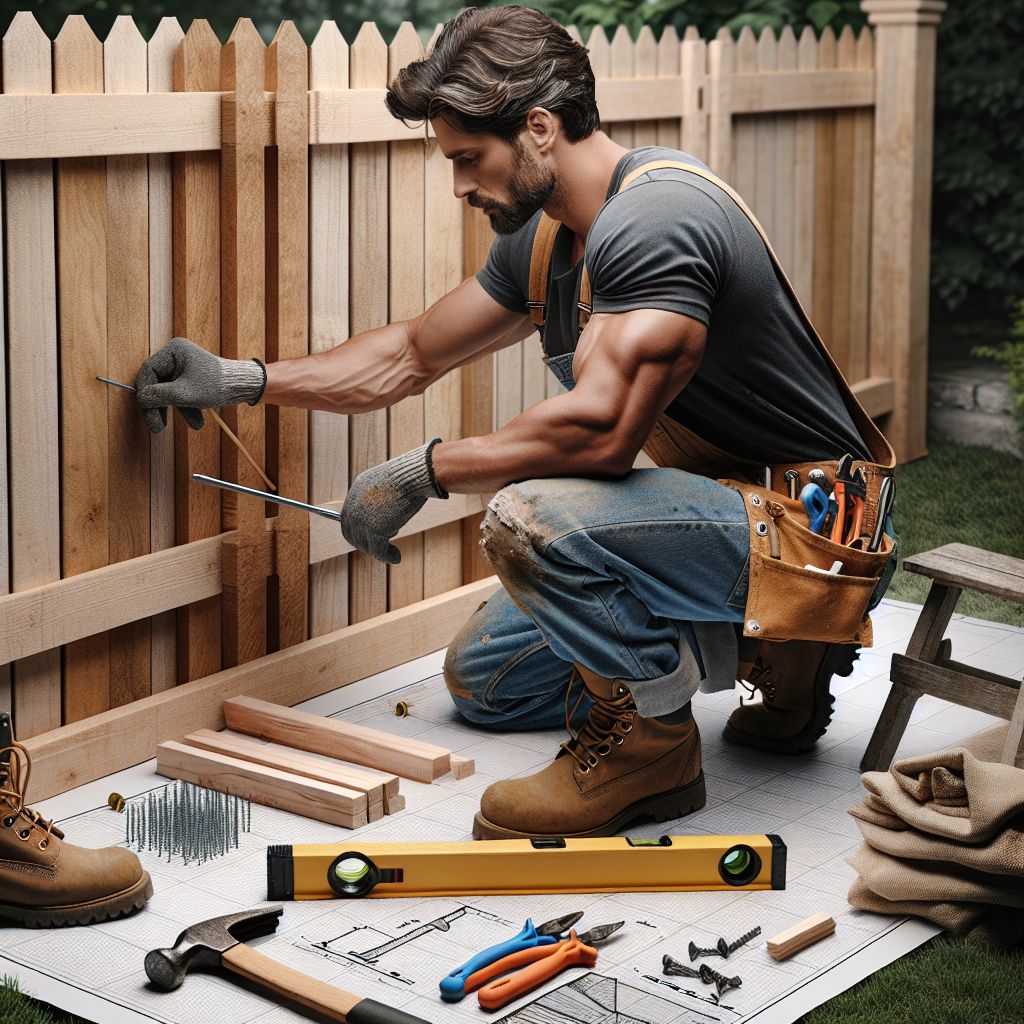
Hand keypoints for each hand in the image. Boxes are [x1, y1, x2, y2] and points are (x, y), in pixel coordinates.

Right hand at [135, 337, 265, 433]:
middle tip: (157, 427)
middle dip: (160, 407)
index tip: (147, 413)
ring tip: (193, 424)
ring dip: (177, 410)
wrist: (244, 386)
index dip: (145, 394)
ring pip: (169, 391)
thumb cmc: (217, 385)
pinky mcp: (191, 377)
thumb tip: (141, 398)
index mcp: (173, 350)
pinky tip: (197, 422)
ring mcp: (184, 366)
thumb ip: (160, 396)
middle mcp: (176, 355)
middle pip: (157, 383)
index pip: (149, 372)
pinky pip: (181, 393)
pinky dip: (187, 407)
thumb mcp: (185, 393)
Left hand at [341, 440, 446, 563]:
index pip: (349, 517)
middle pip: (352, 534)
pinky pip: (378, 550)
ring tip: (392, 554)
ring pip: (365, 544)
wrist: (413, 475)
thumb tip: (386, 519)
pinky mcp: (374, 530)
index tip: (368, 538)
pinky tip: (397, 558)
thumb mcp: (388, 486)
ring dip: (378, 551)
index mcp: (355, 491)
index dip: (358, 530)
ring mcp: (361, 519)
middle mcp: (353, 506)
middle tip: (380, 549)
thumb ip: (382, 500)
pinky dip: (388, 556)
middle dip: (365, 544)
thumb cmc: (408, 477)